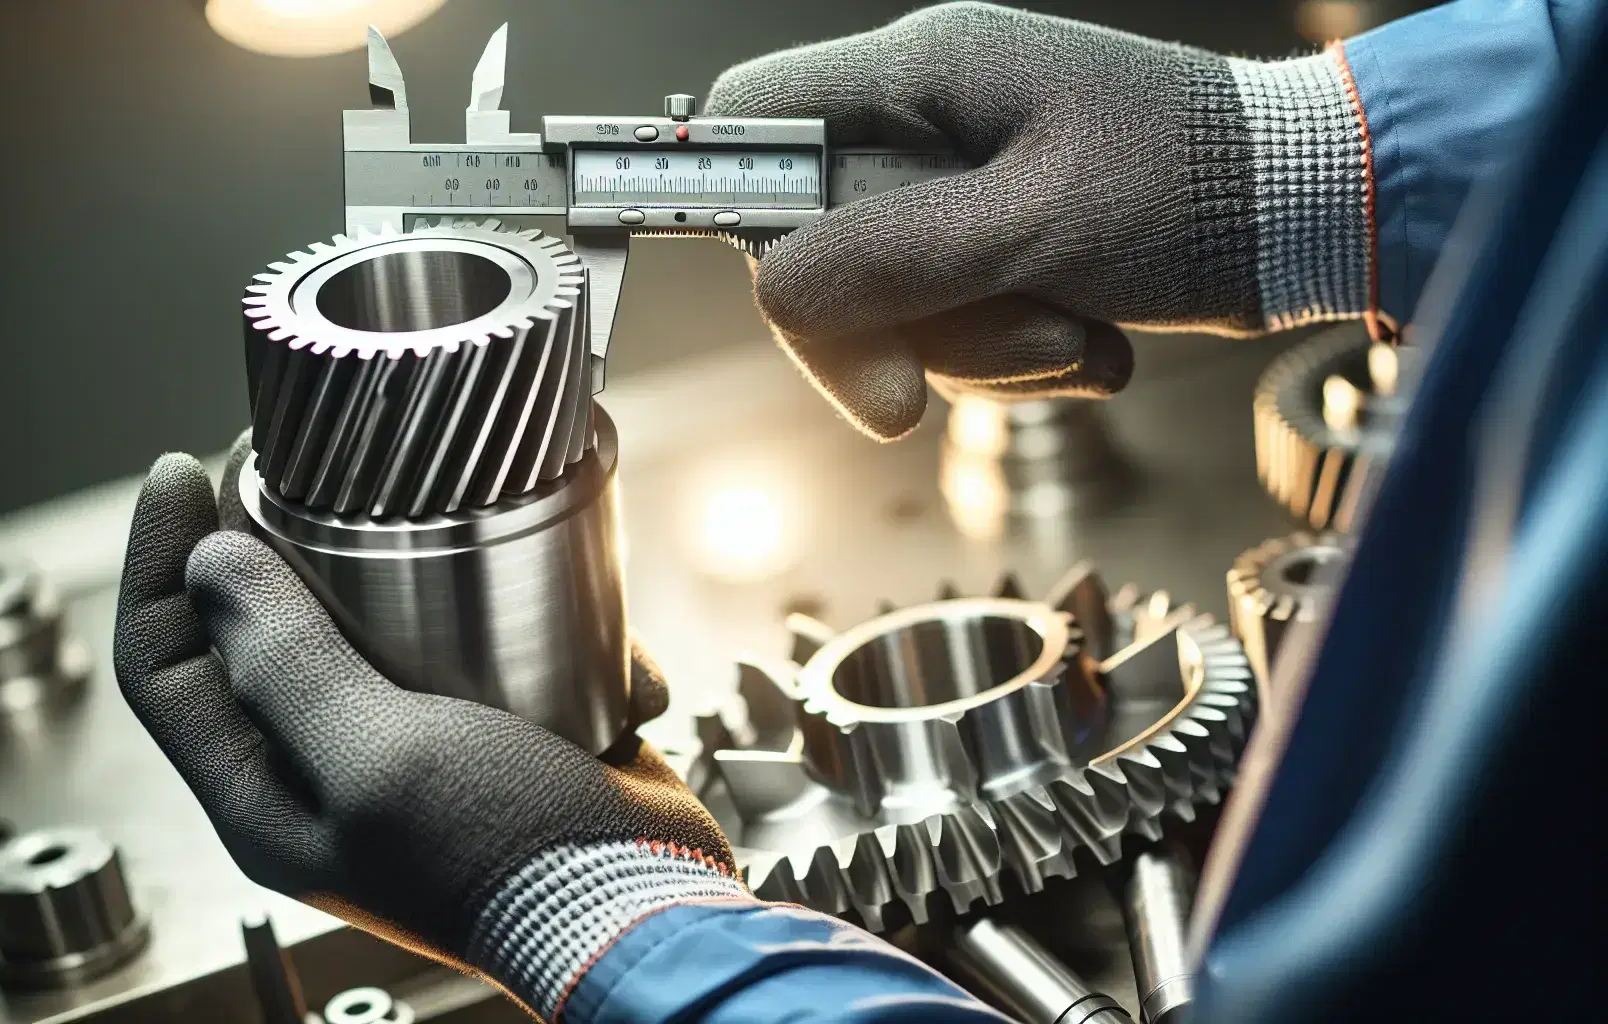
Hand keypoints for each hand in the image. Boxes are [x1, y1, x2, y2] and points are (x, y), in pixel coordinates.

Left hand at [113, 436, 743, 1015]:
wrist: (634, 904)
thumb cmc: (504, 858)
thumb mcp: (378, 759)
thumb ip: (287, 668)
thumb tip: (211, 567)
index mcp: (265, 793)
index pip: (163, 663)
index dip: (157, 560)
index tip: (185, 469)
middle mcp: (321, 768)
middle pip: (254, 630)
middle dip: (272, 541)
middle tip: (297, 466)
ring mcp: (404, 746)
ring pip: (364, 622)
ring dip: (406, 569)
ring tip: (443, 523)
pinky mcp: (484, 726)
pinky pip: (468, 642)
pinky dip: (516, 619)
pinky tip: (559, 615)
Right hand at [709, 2, 1365, 437]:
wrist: (1313, 214)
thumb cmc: (1198, 186)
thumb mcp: (1036, 225)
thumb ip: (896, 257)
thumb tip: (778, 291)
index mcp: (926, 71)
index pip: (759, 120)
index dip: (741, 205)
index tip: (773, 296)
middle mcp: (932, 122)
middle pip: (821, 244)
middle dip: (891, 327)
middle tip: (934, 384)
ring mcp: (966, 188)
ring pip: (893, 302)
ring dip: (977, 351)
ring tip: (1075, 332)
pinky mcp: (1003, 244)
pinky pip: (956, 325)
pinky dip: (1017, 354)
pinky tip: (1092, 337)